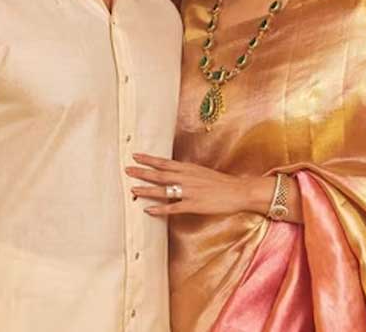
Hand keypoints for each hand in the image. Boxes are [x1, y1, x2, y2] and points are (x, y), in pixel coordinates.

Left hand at [125, 153, 272, 216]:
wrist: (238, 191)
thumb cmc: (221, 183)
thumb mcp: (202, 173)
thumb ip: (187, 173)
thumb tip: (174, 173)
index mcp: (189, 168)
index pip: (164, 162)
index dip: (149, 159)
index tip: (135, 156)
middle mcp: (187, 178)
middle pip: (160, 174)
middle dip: (142, 172)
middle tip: (127, 170)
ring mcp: (189, 192)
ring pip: (163, 190)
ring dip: (147, 189)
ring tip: (133, 189)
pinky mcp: (194, 205)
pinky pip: (173, 207)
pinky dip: (160, 209)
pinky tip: (149, 210)